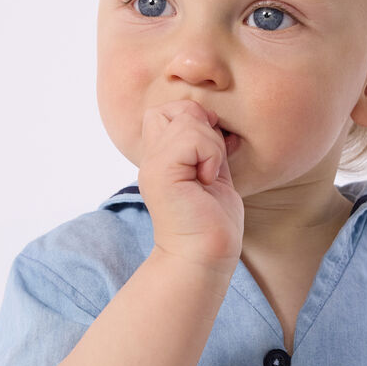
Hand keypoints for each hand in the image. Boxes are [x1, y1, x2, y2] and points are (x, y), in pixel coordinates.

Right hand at [136, 99, 243, 273]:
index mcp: (162, 159)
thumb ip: (207, 146)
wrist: (205, 257)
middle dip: (200, 124)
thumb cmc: (213, 223)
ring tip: (209, 175)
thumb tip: (214, 119)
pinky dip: (209, 154)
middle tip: (210, 159)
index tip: (212, 154)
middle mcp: (151, 159)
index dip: (196, 121)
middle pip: (171, 108)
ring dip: (210, 143)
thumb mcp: (213, 172)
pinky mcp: (161, 173)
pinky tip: (208, 180)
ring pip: (186, 119)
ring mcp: (153, 165)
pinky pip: (191, 137)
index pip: (169, 111)